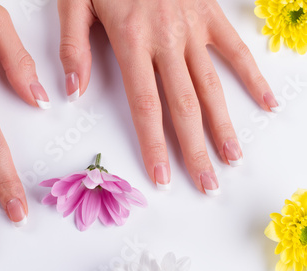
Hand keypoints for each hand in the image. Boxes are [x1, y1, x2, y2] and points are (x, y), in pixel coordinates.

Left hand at [58, 0, 277, 193]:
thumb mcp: (75, 2)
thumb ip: (73, 47)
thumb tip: (73, 91)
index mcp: (130, 41)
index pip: (144, 105)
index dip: (154, 144)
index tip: (162, 176)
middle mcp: (166, 40)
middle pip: (182, 105)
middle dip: (195, 149)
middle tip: (207, 184)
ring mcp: (193, 27)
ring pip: (211, 85)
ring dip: (223, 125)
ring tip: (232, 158)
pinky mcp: (211, 13)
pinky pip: (235, 48)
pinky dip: (252, 76)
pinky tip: (265, 102)